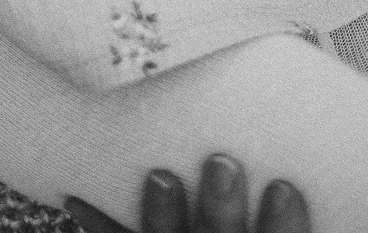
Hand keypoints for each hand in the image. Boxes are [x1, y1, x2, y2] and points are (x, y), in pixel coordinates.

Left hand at [66, 156, 307, 232]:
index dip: (285, 227)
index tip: (283, 186)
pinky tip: (76, 195)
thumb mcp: (282, 210)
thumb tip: (291, 142)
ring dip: (162, 218)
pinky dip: (100, 222)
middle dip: (219, 212)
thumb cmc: (252, 214)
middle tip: (220, 163)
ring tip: (158, 175)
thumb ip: (287, 195)